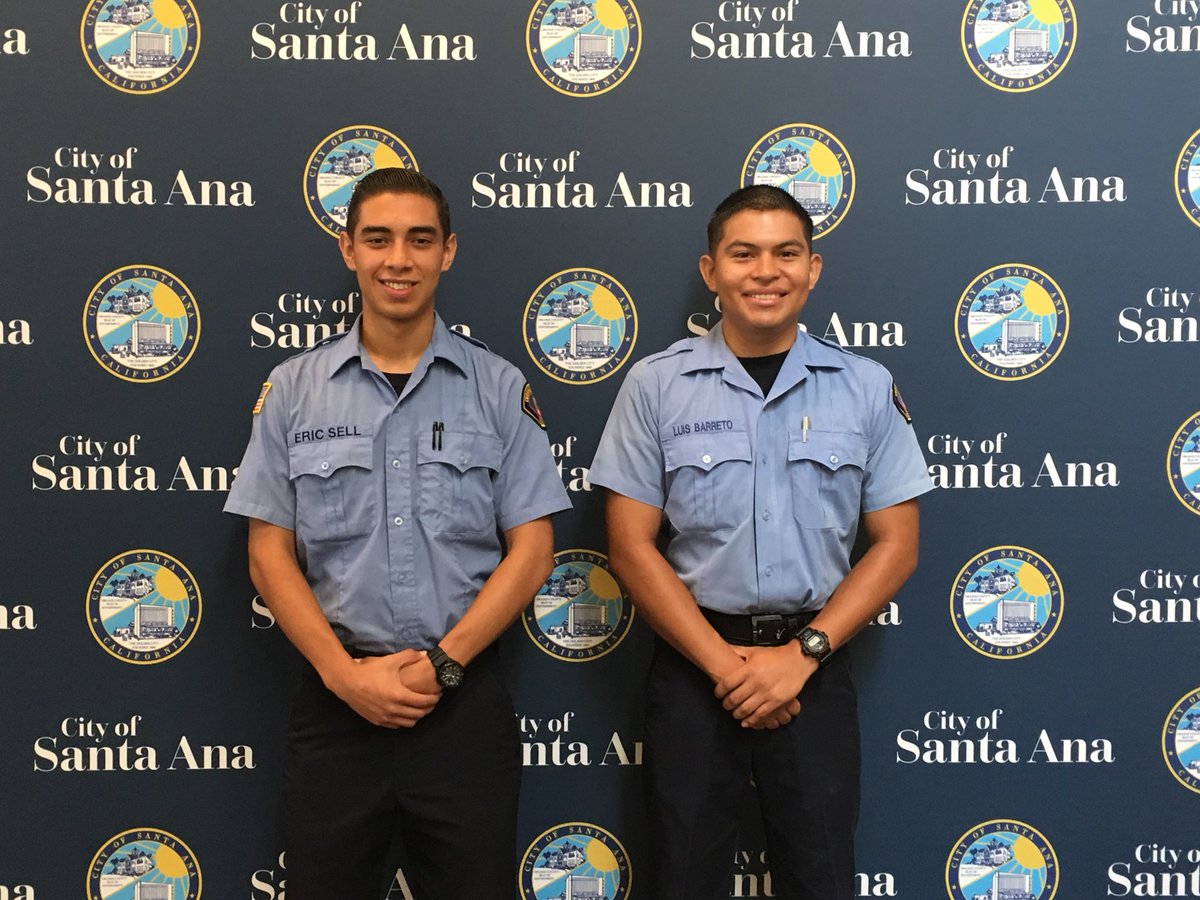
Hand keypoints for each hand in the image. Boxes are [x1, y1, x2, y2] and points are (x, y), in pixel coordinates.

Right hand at [327, 649, 441, 727]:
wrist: (348, 682)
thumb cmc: (370, 671)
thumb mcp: (391, 660)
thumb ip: (409, 656)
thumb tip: (422, 654)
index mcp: (399, 695)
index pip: (423, 702)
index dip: (433, 699)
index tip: (438, 695)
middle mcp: (394, 710)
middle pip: (418, 714)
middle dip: (428, 708)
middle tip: (432, 702)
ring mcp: (385, 717)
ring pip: (408, 723)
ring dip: (417, 717)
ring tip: (420, 708)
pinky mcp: (377, 721)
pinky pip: (396, 726)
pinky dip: (404, 721)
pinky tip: (405, 713)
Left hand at [715, 642, 815, 728]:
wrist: (798, 659)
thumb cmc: (775, 655)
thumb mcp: (754, 651)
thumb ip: (738, 651)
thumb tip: (724, 647)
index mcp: (748, 669)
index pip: (726, 684)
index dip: (719, 692)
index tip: (718, 694)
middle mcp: (756, 682)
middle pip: (734, 699)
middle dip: (727, 704)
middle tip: (725, 705)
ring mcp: (766, 693)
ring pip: (745, 709)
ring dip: (737, 714)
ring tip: (735, 713)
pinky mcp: (776, 702)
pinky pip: (760, 715)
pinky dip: (751, 720)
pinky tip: (746, 721)